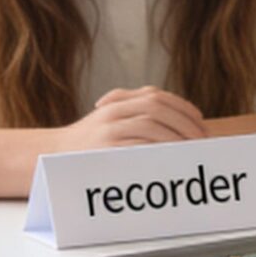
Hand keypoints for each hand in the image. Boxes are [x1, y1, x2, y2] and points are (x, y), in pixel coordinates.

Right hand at [64, 86, 209, 147]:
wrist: (53, 155)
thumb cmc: (89, 142)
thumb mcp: (110, 117)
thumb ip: (136, 111)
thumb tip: (179, 121)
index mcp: (118, 101)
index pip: (157, 96)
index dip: (183, 107)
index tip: (200, 121)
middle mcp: (113, 112)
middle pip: (157, 108)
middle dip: (185, 123)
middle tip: (202, 139)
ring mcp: (108, 130)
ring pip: (151, 126)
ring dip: (176, 138)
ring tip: (192, 150)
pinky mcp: (106, 150)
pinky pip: (139, 148)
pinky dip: (159, 152)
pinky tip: (172, 160)